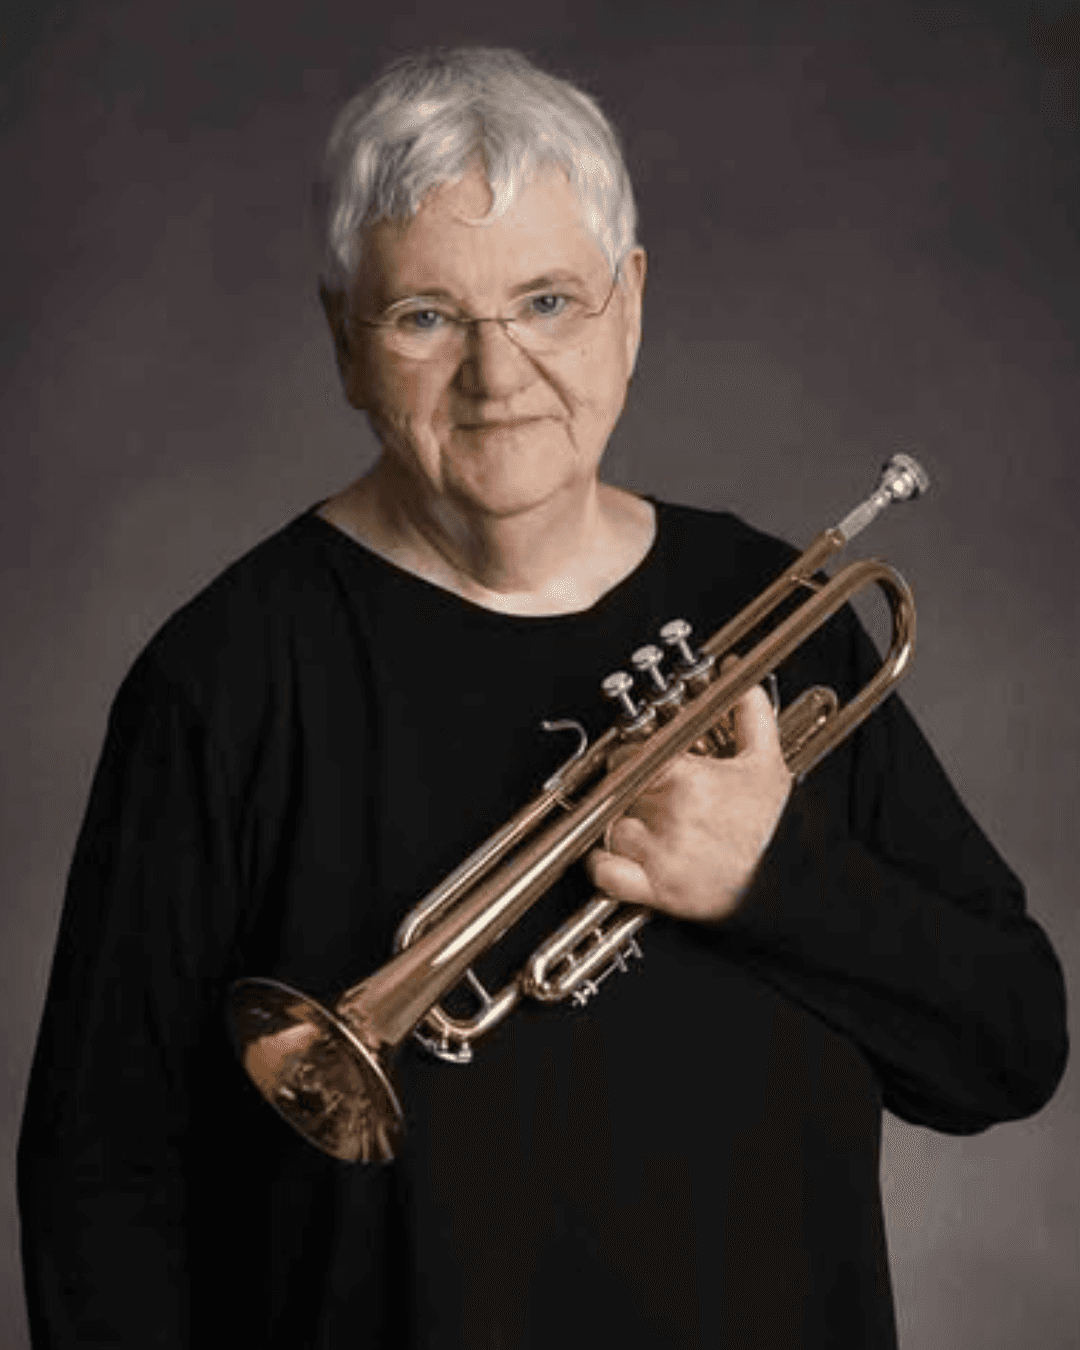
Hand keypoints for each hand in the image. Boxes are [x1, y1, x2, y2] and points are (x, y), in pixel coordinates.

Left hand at [584, 678, 791, 923]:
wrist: (785, 879)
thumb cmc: (774, 825)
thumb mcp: (766, 762)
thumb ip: (749, 712)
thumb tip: (735, 675)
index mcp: (690, 780)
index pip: (631, 758)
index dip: (629, 759)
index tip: (637, 763)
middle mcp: (671, 816)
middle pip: (620, 792)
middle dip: (629, 791)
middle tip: (645, 795)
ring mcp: (661, 854)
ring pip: (612, 829)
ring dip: (620, 826)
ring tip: (642, 825)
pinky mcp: (658, 889)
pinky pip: (607, 874)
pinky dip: (602, 866)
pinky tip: (613, 857)